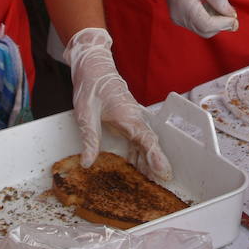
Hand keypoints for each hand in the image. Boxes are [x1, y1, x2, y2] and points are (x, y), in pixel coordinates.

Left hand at [66, 27, 171, 180]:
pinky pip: (138, 138)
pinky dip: (141, 152)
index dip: (156, 157)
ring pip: (145, 142)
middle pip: (150, 143)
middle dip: (157, 163)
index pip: (147, 140)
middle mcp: (134, 117)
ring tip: (153, 180)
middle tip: (163, 182)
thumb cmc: (91, 85)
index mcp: (127, 115)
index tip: (164, 171)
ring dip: (149, 159)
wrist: (94, 66)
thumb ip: (89, 138)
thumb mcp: (84, 113)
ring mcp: (133, 118)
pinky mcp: (128, 119)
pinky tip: (139, 165)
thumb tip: (87, 162)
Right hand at [160, 0, 238, 36]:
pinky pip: (198, 25)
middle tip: (231, 12)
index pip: (207, 25)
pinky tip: (211, 7)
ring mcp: (178, 19)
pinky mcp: (180, 18)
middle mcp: (180, 17)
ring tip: (219, 6)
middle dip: (221, 24)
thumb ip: (219, 0)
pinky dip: (208, 20)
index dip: (223, 24)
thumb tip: (232, 16)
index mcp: (185, 7)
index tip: (235, 17)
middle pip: (205, 31)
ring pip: (203, 30)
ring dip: (215, 22)